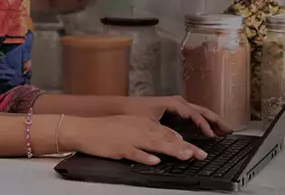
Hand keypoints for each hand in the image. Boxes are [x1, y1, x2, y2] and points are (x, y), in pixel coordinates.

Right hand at [59, 115, 207, 165]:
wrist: (85, 129)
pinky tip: (154, 160)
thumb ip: (149, 132)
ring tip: (186, 156)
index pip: (167, 132)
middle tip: (200, 155)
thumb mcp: (130, 126)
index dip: (183, 142)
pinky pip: (135, 153)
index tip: (196, 149)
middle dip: (185, 147)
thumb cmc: (106, 129)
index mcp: (142, 123)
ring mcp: (130, 138)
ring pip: (154, 144)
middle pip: (166, 138)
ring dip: (171, 150)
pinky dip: (145, 156)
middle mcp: (139, 128)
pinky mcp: (120, 148)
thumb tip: (168, 140)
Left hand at [122, 96, 232, 137]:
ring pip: (199, 112)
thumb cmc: (134, 112)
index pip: (195, 114)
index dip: (205, 125)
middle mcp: (177, 102)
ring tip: (224, 130)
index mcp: (174, 103)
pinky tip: (208, 130)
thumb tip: (179, 139)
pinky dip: (203, 121)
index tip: (212, 136)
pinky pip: (193, 115)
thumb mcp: (150, 123)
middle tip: (229, 130)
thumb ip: (165, 131)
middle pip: (202, 111)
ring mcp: (177, 105)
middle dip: (216, 120)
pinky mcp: (174, 110)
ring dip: (212, 121)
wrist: (122, 107)